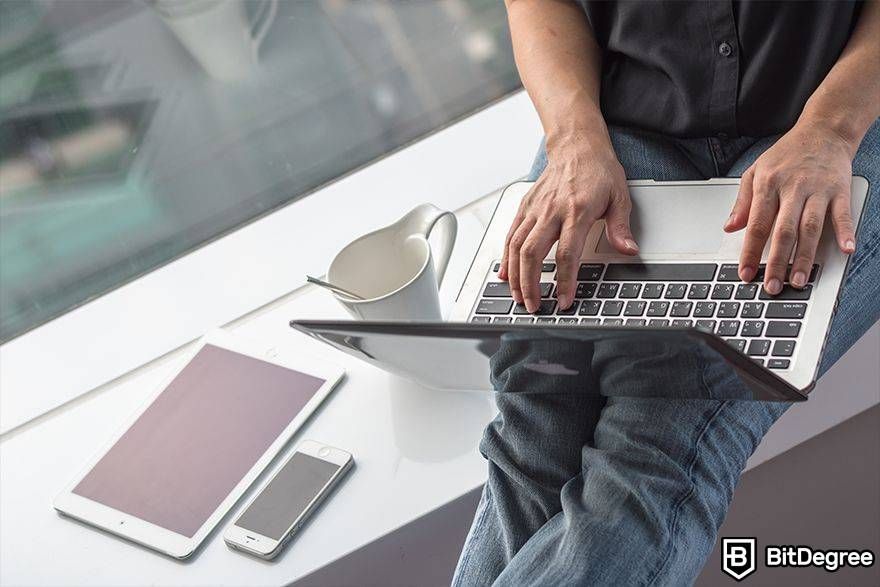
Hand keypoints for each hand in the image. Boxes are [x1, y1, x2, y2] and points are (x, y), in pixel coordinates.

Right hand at [500, 137, 637, 312]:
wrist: (577, 145)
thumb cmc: (598, 170)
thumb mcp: (619, 196)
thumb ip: (621, 227)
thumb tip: (629, 250)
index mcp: (577, 210)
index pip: (567, 253)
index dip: (564, 280)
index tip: (564, 300)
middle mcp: (551, 210)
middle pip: (533, 253)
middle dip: (531, 284)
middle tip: (535, 306)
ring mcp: (535, 209)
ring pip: (516, 247)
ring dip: (516, 276)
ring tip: (519, 298)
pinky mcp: (524, 207)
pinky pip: (510, 235)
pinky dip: (506, 258)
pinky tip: (506, 275)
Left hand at [725, 120, 856, 292]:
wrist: (823, 129)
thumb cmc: (786, 154)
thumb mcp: (756, 172)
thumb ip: (743, 202)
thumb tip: (730, 227)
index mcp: (767, 184)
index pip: (756, 224)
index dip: (750, 251)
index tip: (745, 273)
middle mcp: (792, 187)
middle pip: (783, 230)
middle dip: (776, 261)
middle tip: (772, 286)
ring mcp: (817, 189)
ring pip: (810, 227)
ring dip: (805, 256)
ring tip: (798, 279)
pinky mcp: (840, 189)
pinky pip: (842, 213)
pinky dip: (845, 232)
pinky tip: (845, 250)